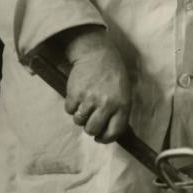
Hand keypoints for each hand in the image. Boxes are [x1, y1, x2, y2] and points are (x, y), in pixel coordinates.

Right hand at [60, 26, 130, 142]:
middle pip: (92, 129)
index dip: (105, 138)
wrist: (97, 54)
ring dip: (79, 116)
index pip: (114, 131)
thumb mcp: (123, 93)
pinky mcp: (75, 93)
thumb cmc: (112, 75)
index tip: (100, 137)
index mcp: (122, 105)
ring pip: (79, 121)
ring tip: (83, 106)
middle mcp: (107, 103)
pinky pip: (69, 110)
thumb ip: (117, 112)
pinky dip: (71, 106)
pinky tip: (77, 96)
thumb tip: (106, 132)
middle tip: (89, 121)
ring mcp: (90, 99)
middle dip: (90, 129)